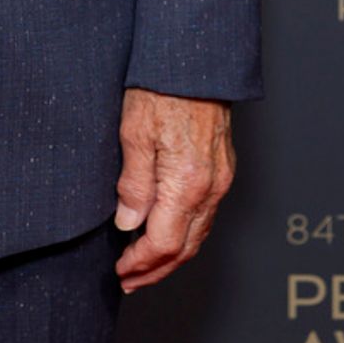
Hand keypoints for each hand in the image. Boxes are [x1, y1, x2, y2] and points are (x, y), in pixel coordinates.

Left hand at [113, 88, 234, 292]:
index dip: (140, 263)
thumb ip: (134, 184)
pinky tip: (169, 233)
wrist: (195, 61)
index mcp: (187, 184)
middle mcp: (211, 188)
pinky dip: (186, 234)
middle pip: (186, 248)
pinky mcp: (223, 169)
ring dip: (172, 257)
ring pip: (199, 234)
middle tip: (130, 281)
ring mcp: (221, 179)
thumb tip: (128, 224)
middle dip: (157, 271)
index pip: (164, 244)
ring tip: (146, 266)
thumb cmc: (162, 89)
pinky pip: (205, 215)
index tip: (121, 271)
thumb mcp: (134, 133)